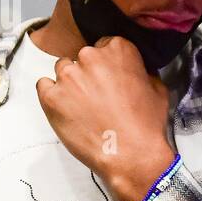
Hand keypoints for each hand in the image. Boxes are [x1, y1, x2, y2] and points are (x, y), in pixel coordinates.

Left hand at [35, 36, 175, 200]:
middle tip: (99, 96)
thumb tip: (134, 72)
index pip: (105, 45)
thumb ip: (142, 71)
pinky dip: (53, 95)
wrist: (130, 155)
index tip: (109, 77)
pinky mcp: (50, 96)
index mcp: (118, 50)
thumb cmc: (146, 126)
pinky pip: (43, 86)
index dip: (107, 64)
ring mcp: (68, 76)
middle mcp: (90, 57)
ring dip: (71, 83)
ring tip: (83, 105)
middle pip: (82, 57)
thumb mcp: (158, 89)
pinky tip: (68, 109)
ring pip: (62, 69)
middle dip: (88, 73)